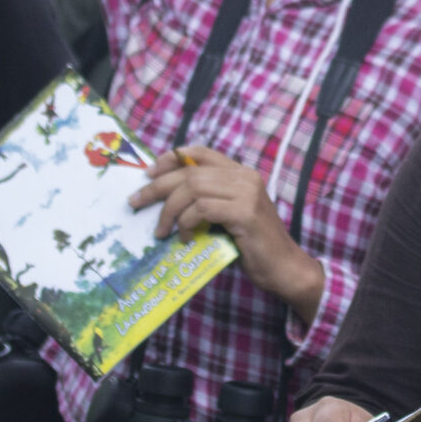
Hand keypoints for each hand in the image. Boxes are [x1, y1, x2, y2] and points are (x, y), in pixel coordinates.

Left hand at [128, 144, 323, 319]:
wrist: (284, 268)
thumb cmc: (253, 246)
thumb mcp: (227, 217)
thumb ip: (207, 201)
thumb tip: (165, 197)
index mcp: (241, 173)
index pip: (200, 152)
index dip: (171, 158)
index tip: (148, 172)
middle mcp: (245, 177)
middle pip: (189, 172)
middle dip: (157, 186)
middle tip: (136, 202)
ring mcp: (247, 193)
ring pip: (192, 189)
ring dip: (168, 211)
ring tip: (161, 231)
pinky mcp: (245, 212)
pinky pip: (202, 209)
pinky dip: (186, 223)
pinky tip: (185, 238)